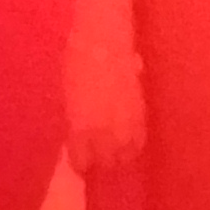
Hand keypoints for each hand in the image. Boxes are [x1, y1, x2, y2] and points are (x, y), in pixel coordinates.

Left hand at [65, 39, 145, 174]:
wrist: (103, 44)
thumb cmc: (77, 66)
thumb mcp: (69, 99)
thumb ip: (75, 122)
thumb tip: (79, 138)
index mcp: (81, 128)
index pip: (83, 162)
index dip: (81, 164)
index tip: (80, 163)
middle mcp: (105, 132)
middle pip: (107, 162)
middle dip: (101, 161)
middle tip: (97, 156)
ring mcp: (126, 124)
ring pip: (126, 155)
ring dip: (119, 155)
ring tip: (114, 150)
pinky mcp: (141, 115)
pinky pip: (139, 141)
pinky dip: (133, 145)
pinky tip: (128, 141)